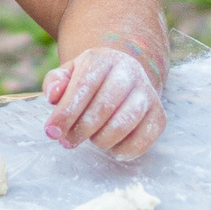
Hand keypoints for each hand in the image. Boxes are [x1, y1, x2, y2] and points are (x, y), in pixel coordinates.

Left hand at [42, 46, 164, 159]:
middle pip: (104, 106)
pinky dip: (125, 149)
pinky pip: (144, 138)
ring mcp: (147, 93)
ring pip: (124, 123)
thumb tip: (52, 96)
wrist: (124, 77)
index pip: (83, 86)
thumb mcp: (69, 74)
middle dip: (80, 130)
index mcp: (103, 60)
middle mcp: (129, 72)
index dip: (66, 113)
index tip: (51, 132)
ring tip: (92, 140)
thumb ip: (55, 82)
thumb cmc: (90, 80)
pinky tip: (112, 148)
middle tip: (67, 142)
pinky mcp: (159, 114)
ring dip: (101, 140)